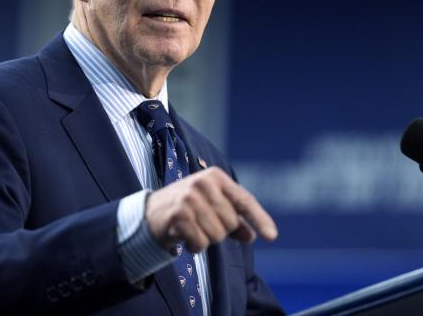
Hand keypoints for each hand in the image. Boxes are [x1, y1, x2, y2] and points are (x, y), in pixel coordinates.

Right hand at [145, 166, 277, 252]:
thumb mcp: (211, 208)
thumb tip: (252, 236)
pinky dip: (195, 246)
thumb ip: (233, 220)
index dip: (259, 219)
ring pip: (217, 235)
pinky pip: (201, 243)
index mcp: (215, 177)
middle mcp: (203, 182)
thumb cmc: (186, 209)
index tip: (272, 236)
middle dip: (220, 231)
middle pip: (230, 223)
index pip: (244, 200)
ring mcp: (190, 197)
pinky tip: (184, 237)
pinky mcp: (179, 214)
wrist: (149, 213)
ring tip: (192, 229)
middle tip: (201, 224)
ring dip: (206, 240)